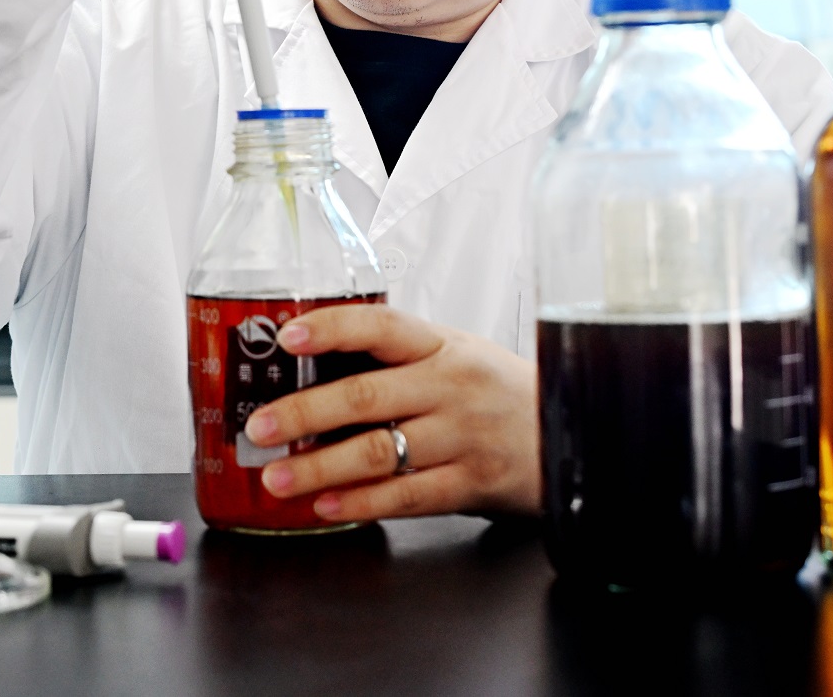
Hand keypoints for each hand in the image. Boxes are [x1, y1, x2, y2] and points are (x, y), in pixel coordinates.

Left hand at [240, 304, 541, 521]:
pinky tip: (326, 506)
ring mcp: (462, 436)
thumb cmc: (499, 393)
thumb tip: (311, 368)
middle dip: (303, 412)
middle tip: (260, 428)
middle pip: (366, 395)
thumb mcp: (457, 357)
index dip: (333, 328)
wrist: (572, 434)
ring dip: (319, 468)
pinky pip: (406, 496)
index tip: (290, 335)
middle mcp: (450, 387)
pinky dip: (361, 503)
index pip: (382, 326)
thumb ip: (398, 361)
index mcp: (442, 346)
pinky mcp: (471, 482)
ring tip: (277, 478)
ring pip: (378, 452)